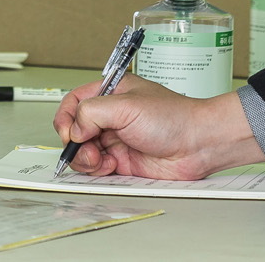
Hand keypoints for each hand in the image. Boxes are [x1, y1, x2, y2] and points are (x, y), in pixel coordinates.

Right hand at [52, 75, 262, 179]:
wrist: (199, 144)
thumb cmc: (173, 117)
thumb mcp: (126, 106)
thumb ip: (92, 113)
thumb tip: (73, 129)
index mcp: (109, 93)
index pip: (74, 102)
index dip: (65, 118)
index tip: (68, 132)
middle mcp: (111, 116)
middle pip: (75, 130)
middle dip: (75, 143)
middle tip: (86, 149)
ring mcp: (116, 140)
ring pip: (84, 152)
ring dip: (85, 159)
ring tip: (99, 161)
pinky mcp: (123, 162)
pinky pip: (99, 168)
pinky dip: (97, 170)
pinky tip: (109, 168)